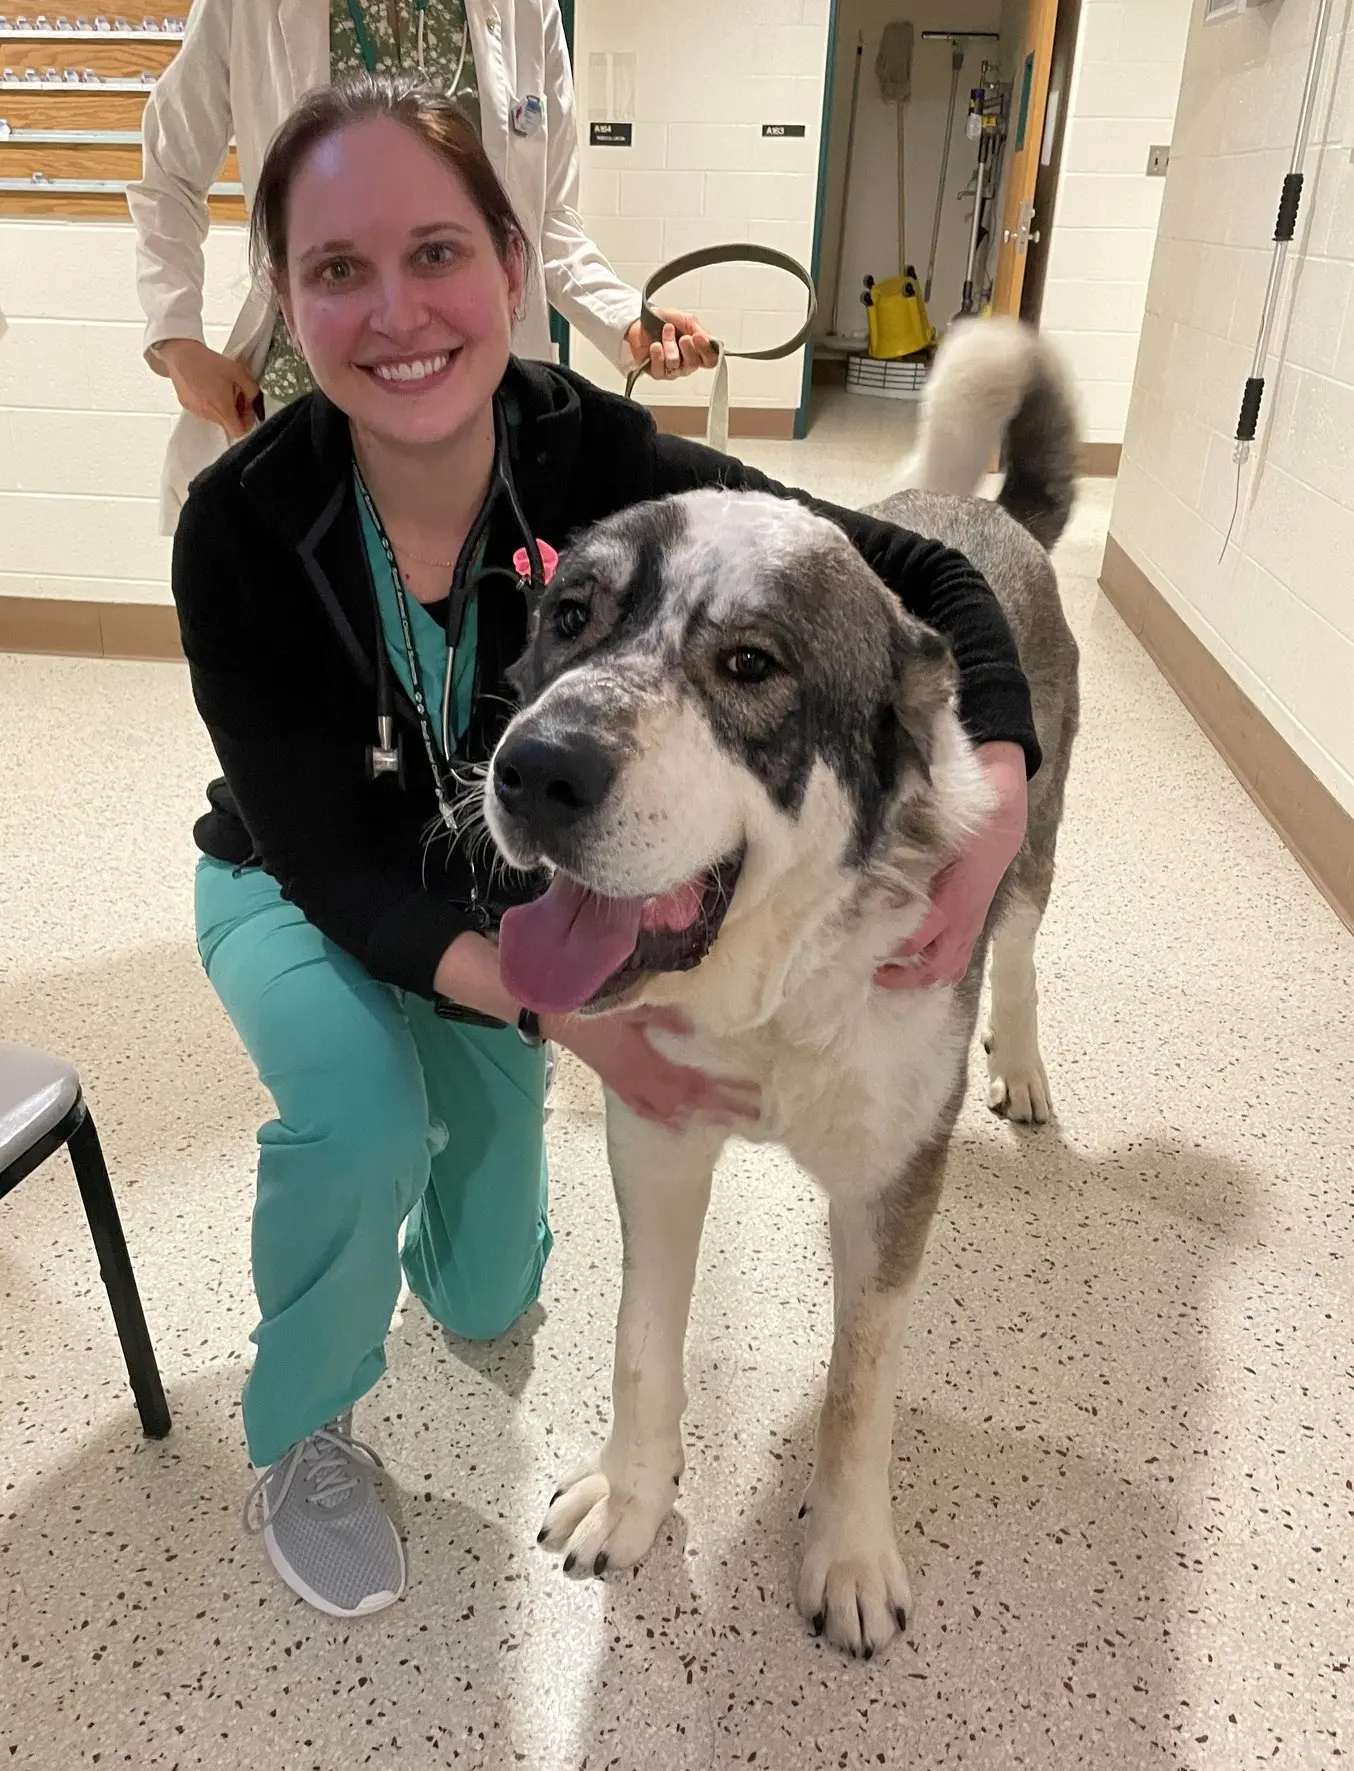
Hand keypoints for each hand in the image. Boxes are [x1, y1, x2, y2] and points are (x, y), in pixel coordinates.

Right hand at [154, 338, 258, 439]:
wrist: (180, 354)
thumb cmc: (206, 363)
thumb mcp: (238, 371)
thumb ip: (251, 388)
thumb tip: (253, 397)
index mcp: (222, 409)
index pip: (238, 432)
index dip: (247, 422)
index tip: (247, 409)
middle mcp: (208, 414)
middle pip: (227, 423)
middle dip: (235, 411)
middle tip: (237, 393)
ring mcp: (196, 410)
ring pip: (215, 416)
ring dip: (222, 406)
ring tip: (221, 387)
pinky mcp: (187, 404)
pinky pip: (203, 409)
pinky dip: (209, 402)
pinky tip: (209, 386)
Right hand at [549, 1003, 758, 1130]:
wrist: (552, 1015)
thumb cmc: (591, 1006)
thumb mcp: (629, 1005)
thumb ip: (662, 1018)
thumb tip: (693, 1027)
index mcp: (645, 1063)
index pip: (693, 1084)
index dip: (722, 1093)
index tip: (752, 1095)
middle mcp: (640, 1082)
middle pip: (690, 1103)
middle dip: (724, 1110)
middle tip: (757, 1116)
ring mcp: (629, 1087)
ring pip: (672, 1111)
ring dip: (703, 1116)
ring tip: (734, 1122)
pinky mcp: (619, 1086)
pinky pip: (648, 1110)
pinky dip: (670, 1119)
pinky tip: (684, 1124)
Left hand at [624, 308, 719, 380]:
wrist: (641, 322)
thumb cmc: (663, 321)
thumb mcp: (686, 320)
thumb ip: (700, 331)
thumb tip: (710, 341)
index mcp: (697, 350)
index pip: (710, 360)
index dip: (706, 351)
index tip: (698, 337)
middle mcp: (687, 363)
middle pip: (694, 364)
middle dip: (688, 348)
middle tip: (683, 337)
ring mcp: (672, 369)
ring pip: (675, 364)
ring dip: (669, 345)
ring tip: (665, 332)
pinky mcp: (658, 372)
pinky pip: (660, 368)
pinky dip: (658, 354)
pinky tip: (656, 346)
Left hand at [876, 741, 1028, 989]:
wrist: (1004, 810)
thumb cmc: (968, 820)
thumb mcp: (936, 834)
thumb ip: (903, 855)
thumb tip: (865, 866)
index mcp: (953, 900)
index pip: (917, 939)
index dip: (889, 949)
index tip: (858, 948)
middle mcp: (964, 919)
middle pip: (935, 968)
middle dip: (903, 978)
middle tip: (869, 971)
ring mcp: (972, 924)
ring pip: (951, 969)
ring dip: (921, 979)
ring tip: (890, 974)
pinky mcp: (974, 921)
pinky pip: (960, 957)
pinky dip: (938, 969)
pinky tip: (915, 964)